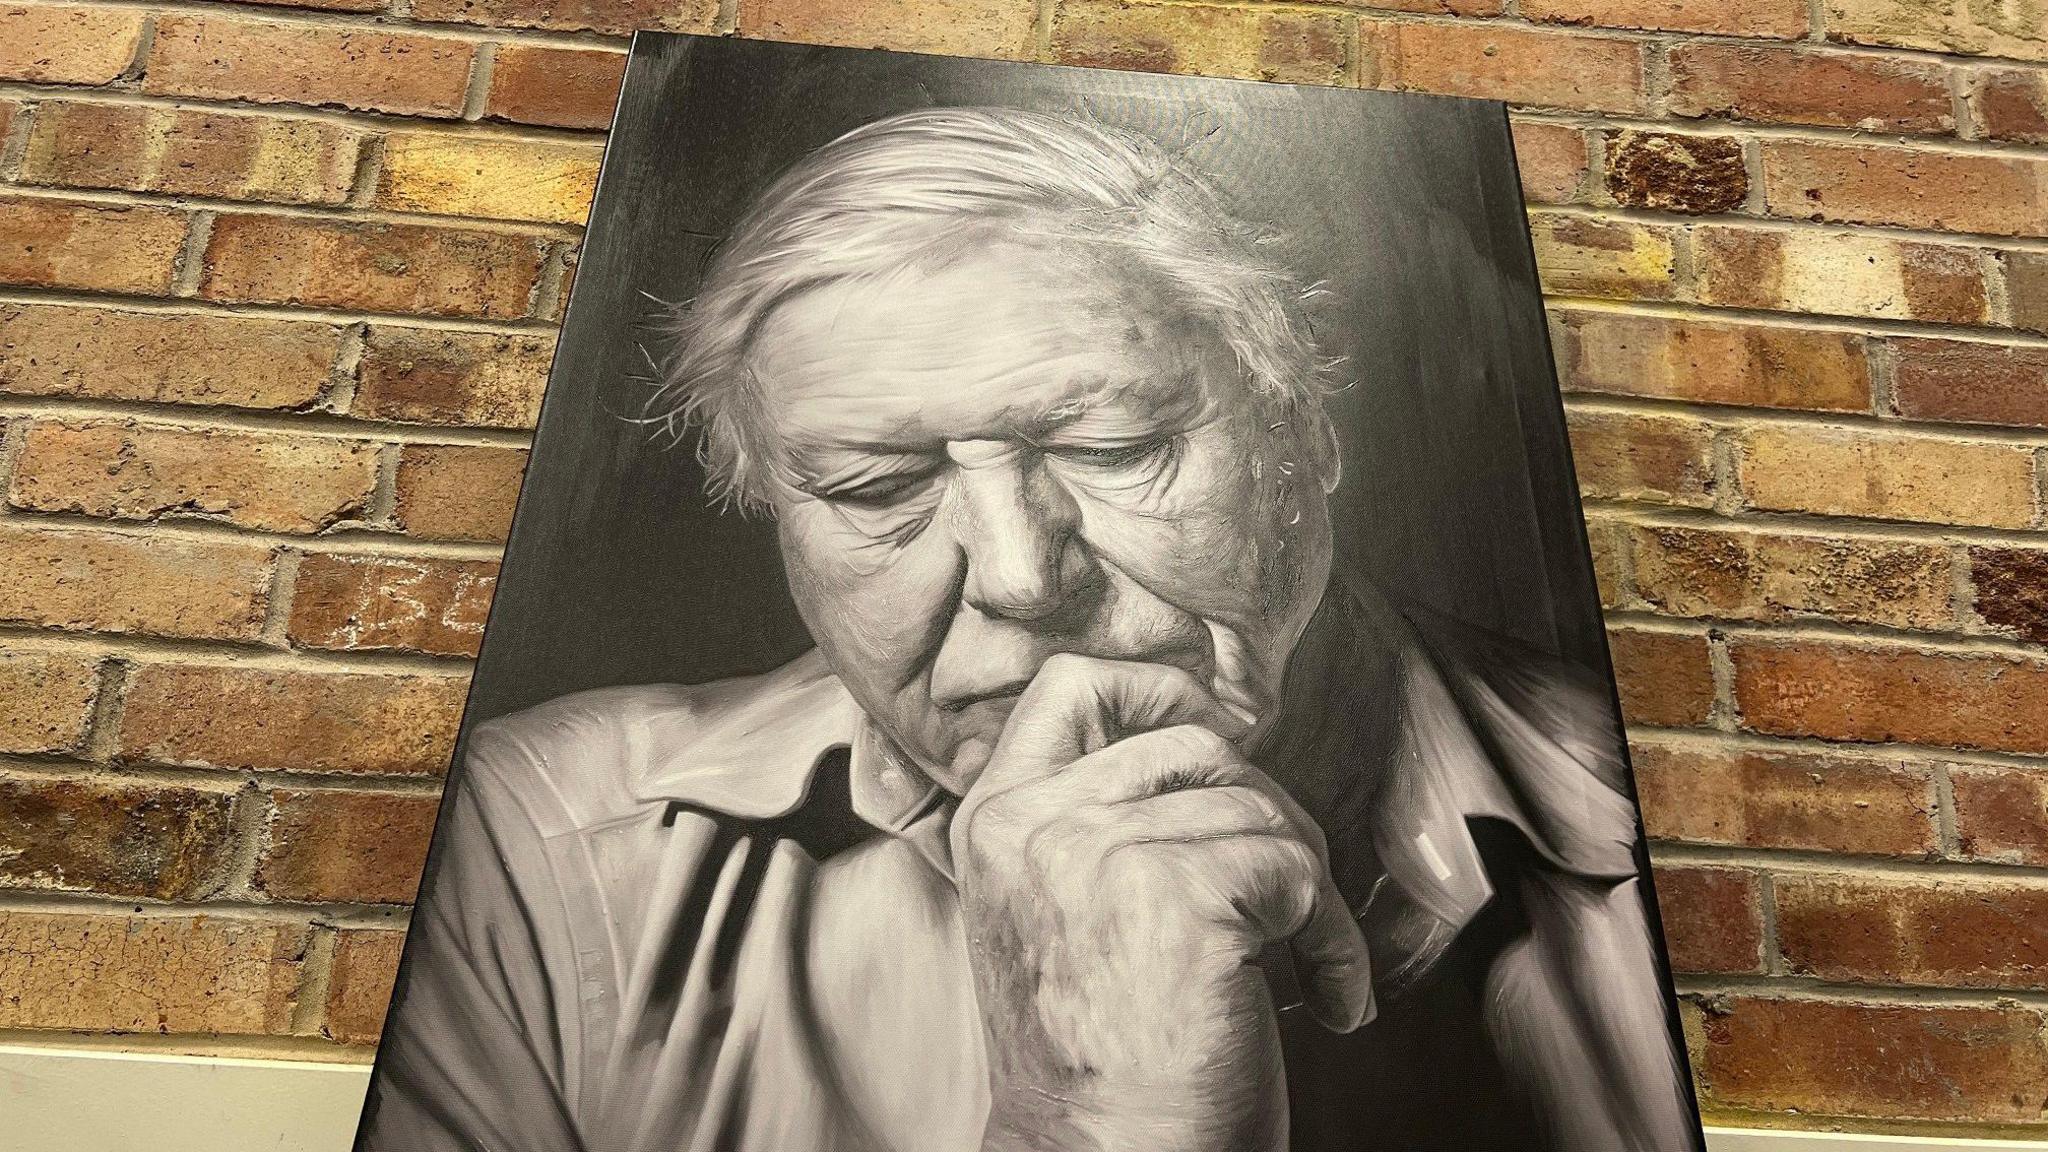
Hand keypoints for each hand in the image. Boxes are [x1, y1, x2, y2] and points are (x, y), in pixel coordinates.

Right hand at [952, 655, 1371, 1151]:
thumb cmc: (1100, 1060)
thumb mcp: (1054, 914)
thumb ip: (1087, 823)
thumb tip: (1202, 738)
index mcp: (995, 822)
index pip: (1070, 686)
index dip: (1159, 688)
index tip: (1222, 735)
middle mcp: (1034, 825)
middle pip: (1195, 742)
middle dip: (1265, 812)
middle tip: (1285, 897)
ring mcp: (1099, 853)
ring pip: (1258, 808)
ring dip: (1306, 891)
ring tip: (1300, 965)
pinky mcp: (1177, 894)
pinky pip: (1297, 870)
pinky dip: (1333, 939)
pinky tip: (1323, 997)